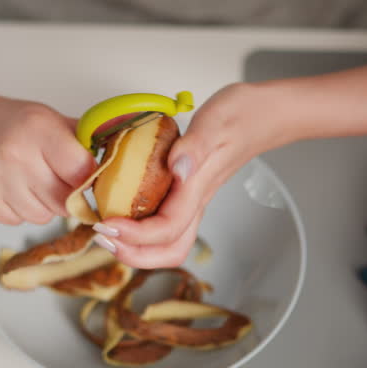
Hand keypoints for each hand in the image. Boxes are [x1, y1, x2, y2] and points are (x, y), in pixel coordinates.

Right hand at [0, 90, 95, 224]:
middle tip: (52, 179)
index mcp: (38, 130)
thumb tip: (116, 164)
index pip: (82, 172)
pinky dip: (15, 209)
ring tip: (25, 180)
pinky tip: (5, 187)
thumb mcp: (47, 119)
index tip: (84, 179)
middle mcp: (14, 154)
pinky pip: (13, 220)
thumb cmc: (6, 122)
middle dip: (64, 196)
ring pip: (40, 216)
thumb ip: (80, 142)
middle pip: (62, 202)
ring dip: (39, 205)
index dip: (87, 181)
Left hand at [92, 83, 291, 267]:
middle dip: (134, 254)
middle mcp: (194, 201)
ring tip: (108, 233)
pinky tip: (119, 212)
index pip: (167, 228)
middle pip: (168, 249)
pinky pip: (162, 223)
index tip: (108, 223)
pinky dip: (138, 228)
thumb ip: (195, 147)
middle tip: (103, 237)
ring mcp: (191, 200)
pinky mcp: (186, 193)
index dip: (136, 235)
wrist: (263, 114)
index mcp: (198, 189)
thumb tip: (178, 168)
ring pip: (166, 242)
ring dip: (135, 247)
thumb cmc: (241, 115)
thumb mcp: (214, 123)